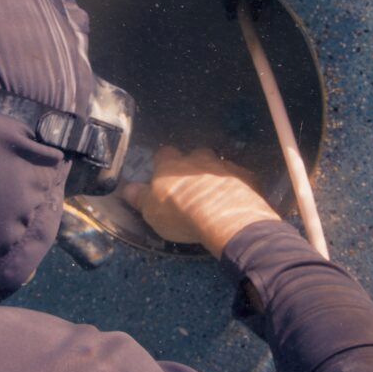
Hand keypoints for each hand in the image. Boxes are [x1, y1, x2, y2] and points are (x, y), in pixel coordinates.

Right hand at [121, 147, 280, 257]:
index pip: (163, 154)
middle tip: (191, 185)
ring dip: (216, 175)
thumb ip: (139, 197)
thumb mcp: (151, 211)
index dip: (163, 163)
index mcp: (171, 165)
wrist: (224, 217)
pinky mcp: (246, 177)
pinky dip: (238, 185)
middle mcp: (197, 159)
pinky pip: (241, 177)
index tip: (162, 174)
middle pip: (194, 155)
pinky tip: (237, 198)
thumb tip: (127, 189)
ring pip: (218, 164)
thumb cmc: (180, 214)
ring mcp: (223, 166)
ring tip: (214, 193)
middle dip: (193, 166)